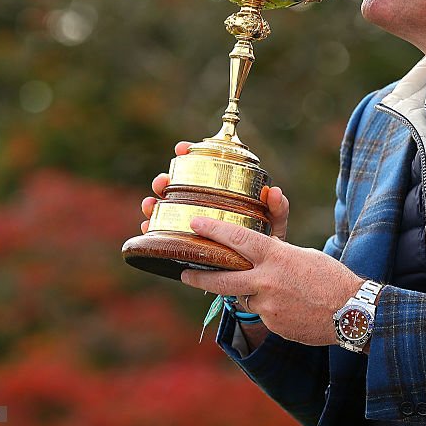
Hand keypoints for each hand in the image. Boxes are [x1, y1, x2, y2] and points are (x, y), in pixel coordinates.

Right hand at [139, 141, 289, 240]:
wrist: (256, 277)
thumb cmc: (265, 246)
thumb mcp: (273, 227)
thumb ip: (277, 210)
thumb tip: (274, 192)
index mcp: (223, 194)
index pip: (203, 167)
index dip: (190, 154)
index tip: (181, 148)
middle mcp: (203, 205)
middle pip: (178, 186)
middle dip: (165, 180)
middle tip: (163, 181)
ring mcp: (191, 224)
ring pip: (165, 207)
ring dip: (153, 201)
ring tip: (150, 203)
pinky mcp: (183, 244)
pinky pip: (162, 234)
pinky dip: (152, 228)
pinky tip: (148, 226)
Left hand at [179, 217, 364, 345]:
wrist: (351, 311)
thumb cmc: (331, 278)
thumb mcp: (303, 254)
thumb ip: (277, 253)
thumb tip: (260, 252)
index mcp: (276, 256)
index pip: (237, 239)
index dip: (212, 230)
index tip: (195, 224)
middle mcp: (266, 280)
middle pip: (221, 279)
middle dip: (199, 276)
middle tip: (185, 273)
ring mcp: (268, 304)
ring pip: (243, 297)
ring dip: (246, 292)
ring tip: (266, 289)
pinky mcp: (273, 323)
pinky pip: (261, 312)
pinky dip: (268, 307)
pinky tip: (288, 306)